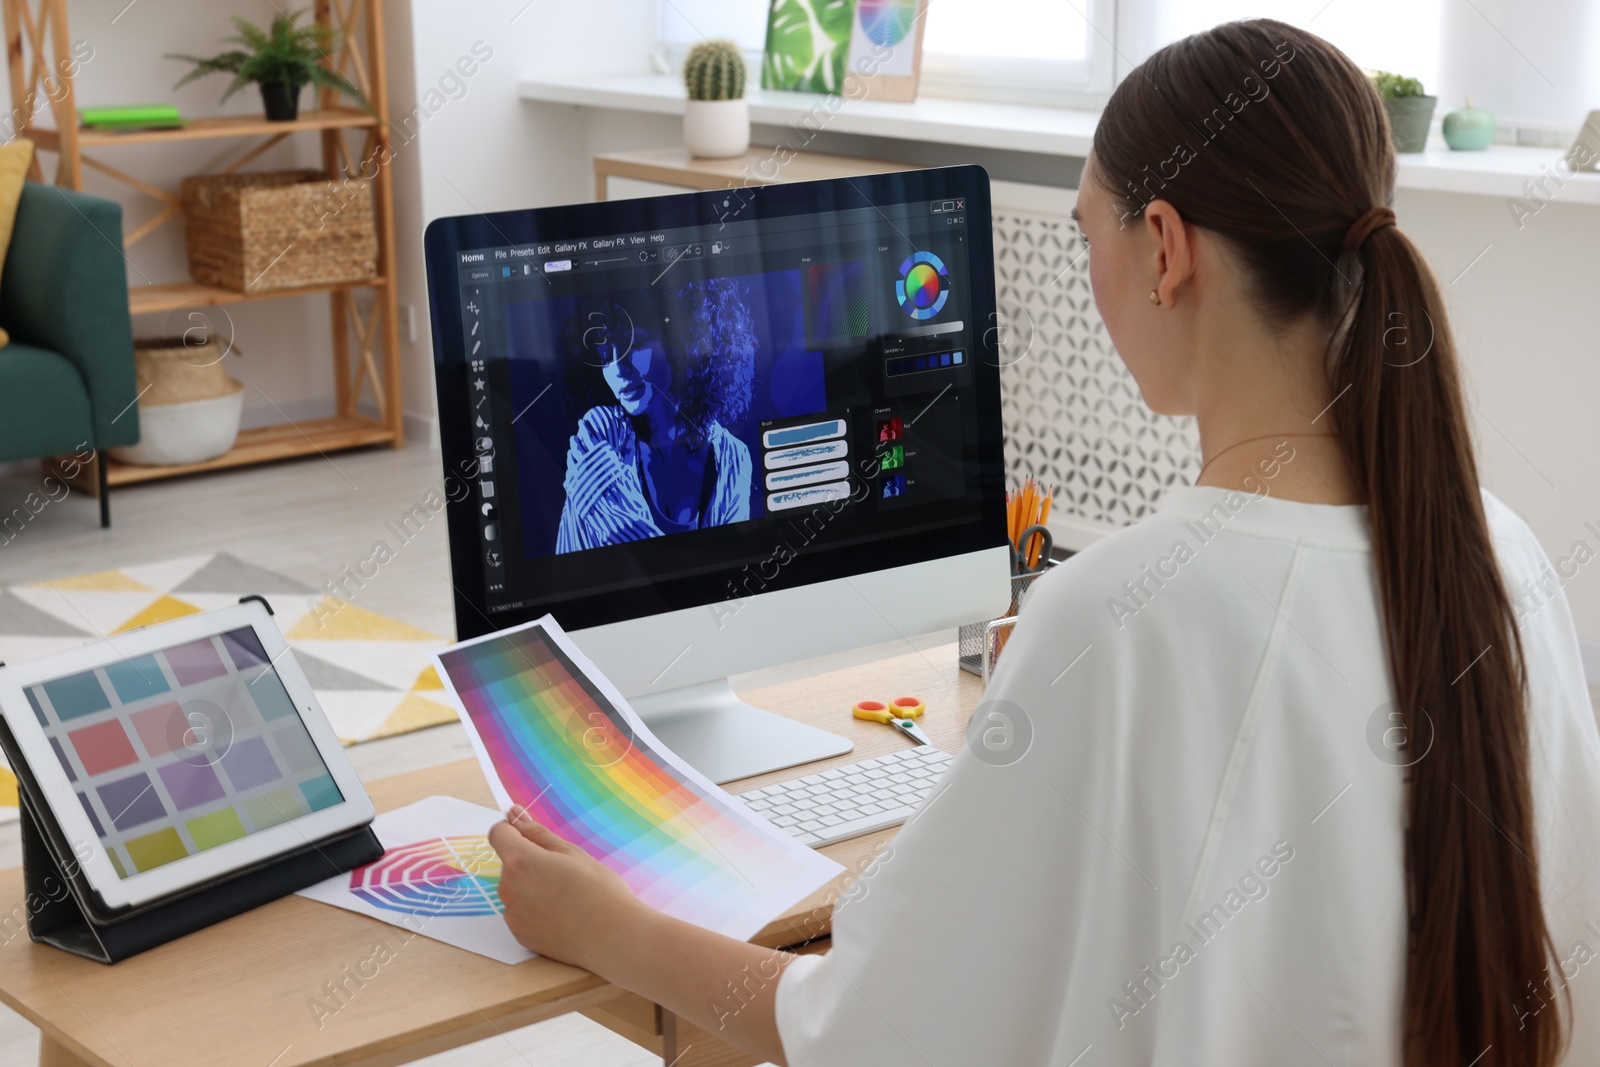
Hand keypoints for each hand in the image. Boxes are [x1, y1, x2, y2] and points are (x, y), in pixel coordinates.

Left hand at [488, 806, 649, 972]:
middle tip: (563, 871)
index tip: (531, 836)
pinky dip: (535, 910)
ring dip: (531, 886)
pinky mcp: (519, 934)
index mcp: (520, 861)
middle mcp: (508, 888)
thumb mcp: (570, 853)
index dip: (513, 830)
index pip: (498, 834)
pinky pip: (520, 912)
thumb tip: (514, 814)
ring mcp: (512, 914)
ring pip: (515, 888)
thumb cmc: (597, 889)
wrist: (612, 936)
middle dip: (529, 861)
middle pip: (510, 863)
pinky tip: (561, 915)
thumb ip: (537, 833)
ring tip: (565, 895)